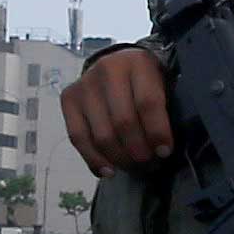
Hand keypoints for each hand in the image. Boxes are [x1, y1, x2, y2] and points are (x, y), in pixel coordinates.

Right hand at [63, 45, 175, 168]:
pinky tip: (108, 171)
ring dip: (119, 158)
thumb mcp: (161, 83)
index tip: (164, 151)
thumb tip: (162, 148)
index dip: (157, 132)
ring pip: (102, 134)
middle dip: (139, 150)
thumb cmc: (145, 80)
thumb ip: (164, 109)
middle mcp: (108, 69)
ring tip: (132, 167)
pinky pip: (78, 137)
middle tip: (149, 163)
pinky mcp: (69, 98)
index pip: (147, 103)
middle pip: (123, 121)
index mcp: (138, 62)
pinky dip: (94, 159)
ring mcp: (85, 84)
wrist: (116, 63)